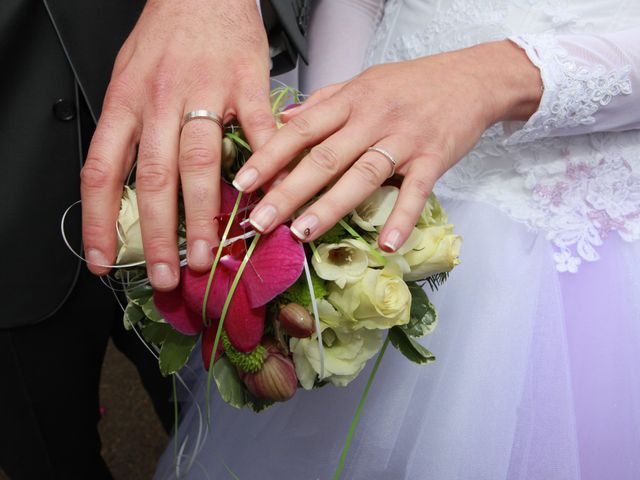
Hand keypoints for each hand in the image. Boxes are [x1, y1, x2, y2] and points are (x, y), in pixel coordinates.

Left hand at [81, 0, 274, 290]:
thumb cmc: (165, 36)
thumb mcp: (126, 77)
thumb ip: (129, 131)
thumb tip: (128, 191)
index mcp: (125, 102)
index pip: (101, 172)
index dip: (99, 222)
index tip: (104, 261)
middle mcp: (159, 101)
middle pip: (153, 177)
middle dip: (159, 234)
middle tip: (168, 273)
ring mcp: (204, 93)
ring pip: (199, 163)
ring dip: (203, 215)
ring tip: (207, 252)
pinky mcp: (245, 84)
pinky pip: (256, 131)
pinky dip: (264, 166)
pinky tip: (267, 197)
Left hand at [232, 40, 541, 250]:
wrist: (470, 78)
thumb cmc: (411, 83)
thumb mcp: (362, 82)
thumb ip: (324, 102)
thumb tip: (285, 119)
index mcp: (351, 100)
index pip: (302, 130)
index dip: (270, 156)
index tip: (243, 183)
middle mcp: (373, 119)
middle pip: (325, 158)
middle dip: (288, 192)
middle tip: (260, 222)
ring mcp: (404, 140)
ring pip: (362, 175)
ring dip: (331, 207)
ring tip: (303, 233)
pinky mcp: (434, 159)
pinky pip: (416, 192)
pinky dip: (402, 218)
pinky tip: (386, 244)